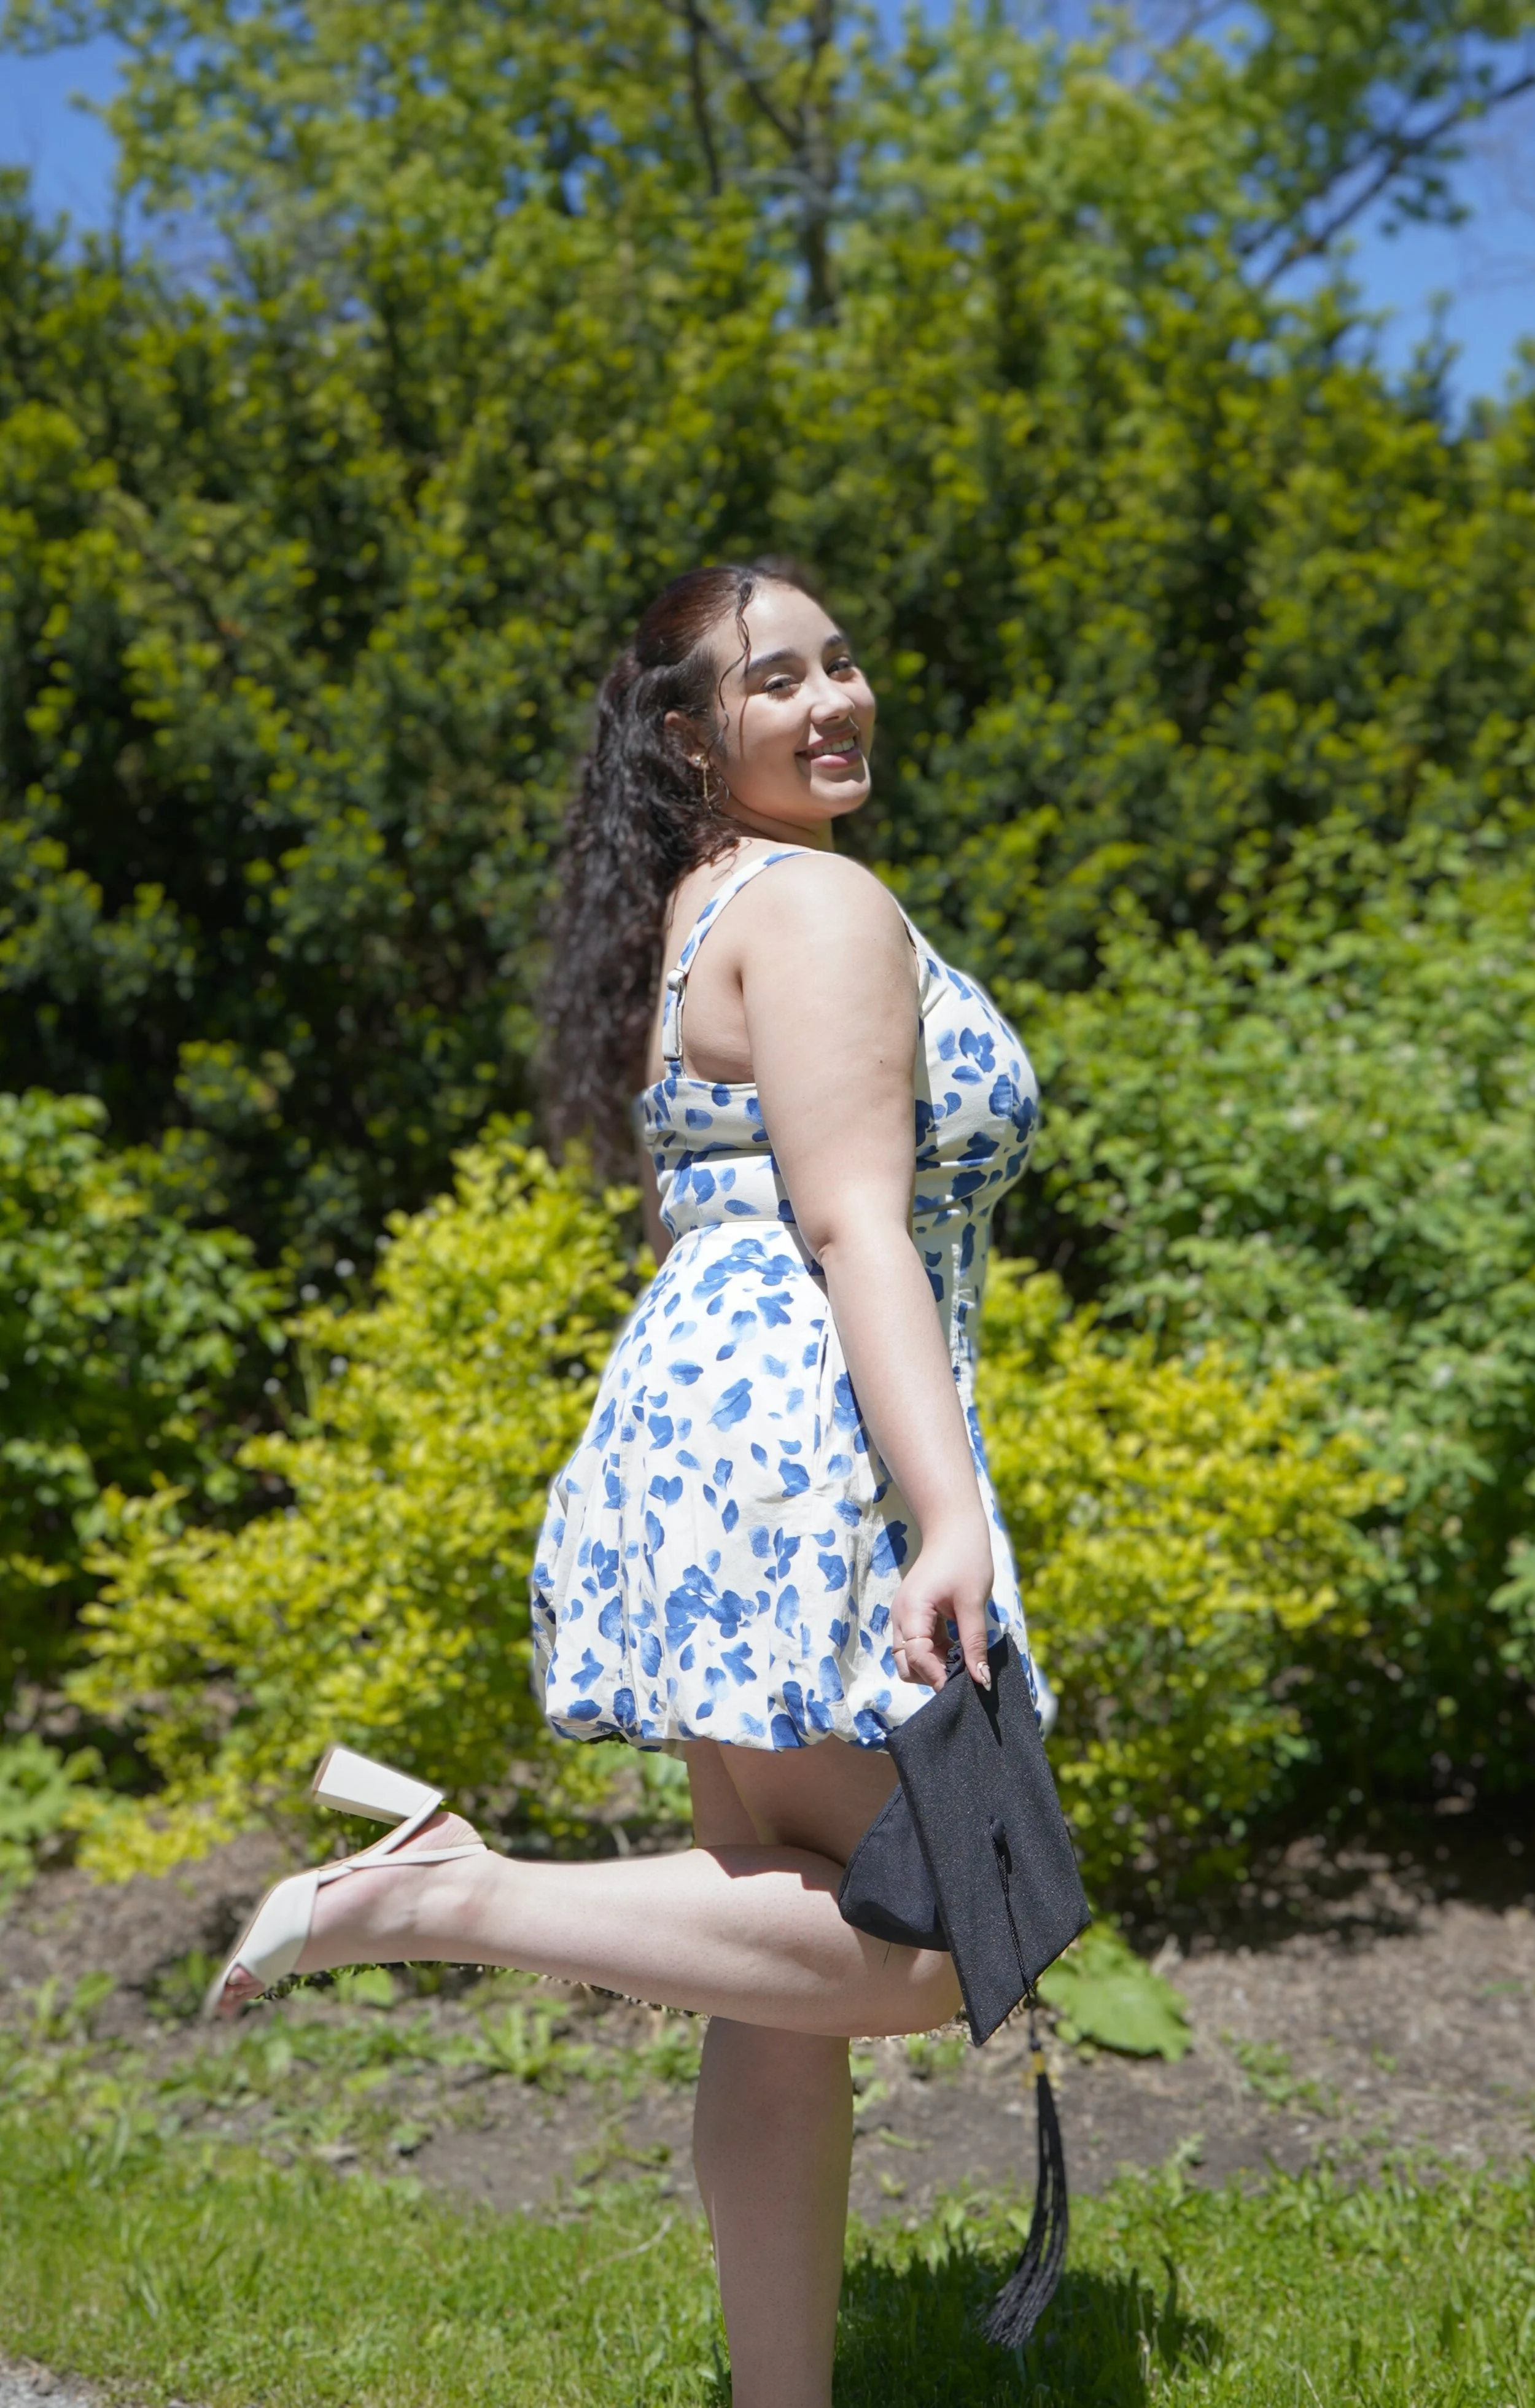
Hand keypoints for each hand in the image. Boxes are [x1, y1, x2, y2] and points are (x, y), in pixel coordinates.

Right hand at [890, 1518, 994, 1690]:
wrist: (954, 1527)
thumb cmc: (965, 1558)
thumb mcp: (973, 1603)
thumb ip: (973, 1643)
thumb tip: (980, 1680)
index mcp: (912, 1611)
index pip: (916, 1657)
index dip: (937, 1676)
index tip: (961, 1688)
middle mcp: (901, 1616)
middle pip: (905, 1664)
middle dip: (930, 1675)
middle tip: (961, 1677)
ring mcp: (905, 1616)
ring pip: (910, 1657)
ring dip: (933, 1666)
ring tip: (963, 1662)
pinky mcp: (914, 1615)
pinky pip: (919, 1645)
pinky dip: (936, 1654)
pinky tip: (958, 1650)